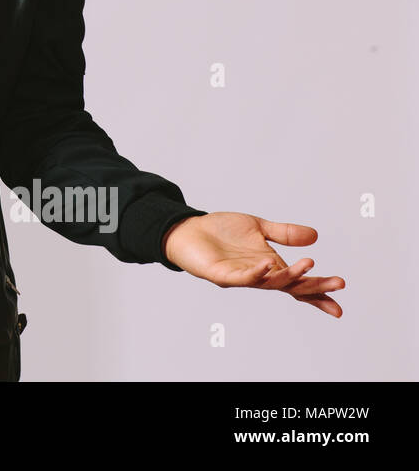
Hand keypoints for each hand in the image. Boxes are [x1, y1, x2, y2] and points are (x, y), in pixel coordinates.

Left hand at [162, 212, 344, 316]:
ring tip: (308, 264)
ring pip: (270, 282)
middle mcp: (259, 275)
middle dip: (314, 287)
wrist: (187, 230)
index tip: (340, 299)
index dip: (318, 291)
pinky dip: (256, 272)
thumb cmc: (220, 231)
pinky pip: (242, 277)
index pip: (298, 282)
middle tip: (338, 283)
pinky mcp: (222, 275)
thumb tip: (315, 236)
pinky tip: (267, 263)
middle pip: (291, 286)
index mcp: (270, 265)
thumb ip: (284, 233)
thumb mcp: (257, 227)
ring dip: (290, 275)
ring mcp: (241, 277)